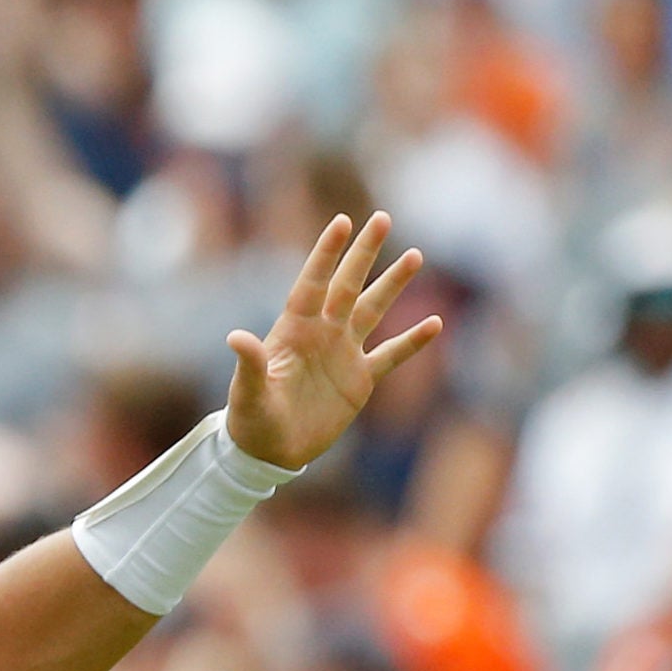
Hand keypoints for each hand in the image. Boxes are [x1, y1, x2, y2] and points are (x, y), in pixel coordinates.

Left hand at [224, 211, 441, 470]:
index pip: (313, 284)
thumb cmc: (251, 420)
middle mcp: (322, 334)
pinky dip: (412, 342)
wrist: (270, 452)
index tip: (342, 222)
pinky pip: (390, 355)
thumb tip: (236, 337)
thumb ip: (250, 365)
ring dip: (393, 284)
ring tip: (414, 255)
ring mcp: (343, 354)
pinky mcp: (360, 380)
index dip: (326, 254)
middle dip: (364, 253)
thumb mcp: (248, 393)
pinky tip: (434, 323)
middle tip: (383, 218)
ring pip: (373, 309)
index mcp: (294, 330)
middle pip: (347, 285)